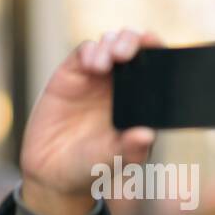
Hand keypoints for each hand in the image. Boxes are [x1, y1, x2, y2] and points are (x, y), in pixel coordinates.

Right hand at [19, 27, 163, 214]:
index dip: (158, 52)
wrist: (55, 172)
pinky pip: (84, 52)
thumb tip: (146, 135)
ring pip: (110, 45)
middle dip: (133, 41)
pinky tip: (92, 64)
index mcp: (142, 102)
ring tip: (107, 62)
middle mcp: (123, 86)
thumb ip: (130, 149)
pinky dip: (90, 51)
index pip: (156, 69)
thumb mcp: (114, 160)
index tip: (157, 47)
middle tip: (126, 54)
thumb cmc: (94, 166)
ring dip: (112, 44)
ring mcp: (97, 79)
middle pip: (134, 48)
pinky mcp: (72, 75)